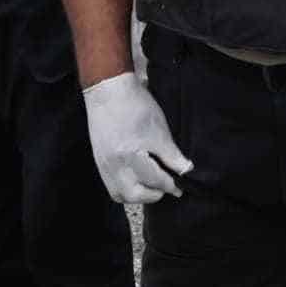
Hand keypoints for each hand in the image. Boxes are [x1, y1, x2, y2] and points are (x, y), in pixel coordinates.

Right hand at [82, 72, 193, 207]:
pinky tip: (137, 179)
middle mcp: (114, 166)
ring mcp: (104, 165)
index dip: (171, 186)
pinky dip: (126, 188)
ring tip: (151, 184)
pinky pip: (112, 186)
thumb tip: (186, 171)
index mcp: (130, 156)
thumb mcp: (159, 130)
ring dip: (138, 195)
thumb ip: (172, 155)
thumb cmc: (136, 106)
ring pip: (120, 194)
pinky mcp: (99, 162)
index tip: (181, 188)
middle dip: (153, 195)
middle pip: (134, 195)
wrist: (108, 91)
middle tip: (166, 186)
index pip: (154, 180)